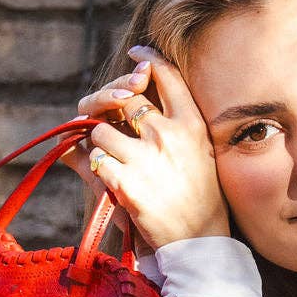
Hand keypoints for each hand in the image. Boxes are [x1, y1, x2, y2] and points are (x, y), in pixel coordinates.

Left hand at [76, 45, 230, 252]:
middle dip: (107, 104)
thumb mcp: (201, 154)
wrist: (199, 240)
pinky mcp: (125, 182)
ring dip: (100, 143)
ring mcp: (145, 158)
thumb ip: (176, 125)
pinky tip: (112, 177)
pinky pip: (95, 160)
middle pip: (123, 98)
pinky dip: (98, 167)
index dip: (148, 60)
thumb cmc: (201, 198)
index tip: (137, 55)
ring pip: (100, 130)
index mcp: (191, 125)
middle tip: (101, 114)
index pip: (166, 76)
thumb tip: (141, 97)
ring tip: (112, 158)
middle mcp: (168, 134)